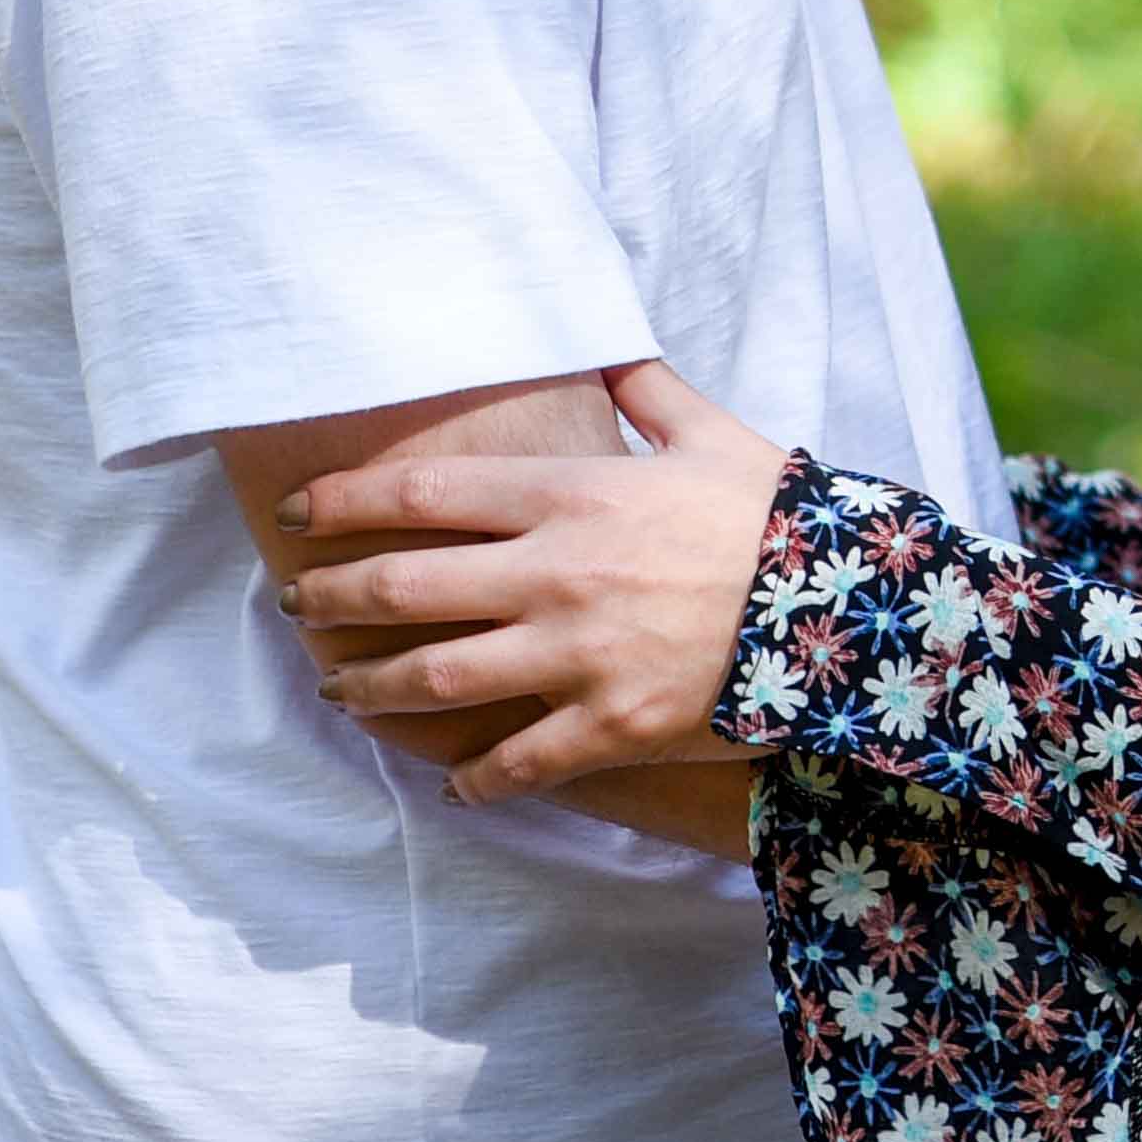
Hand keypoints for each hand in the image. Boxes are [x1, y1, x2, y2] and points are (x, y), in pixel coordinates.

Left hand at [278, 361, 790, 801]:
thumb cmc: (777, 517)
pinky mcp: (609, 726)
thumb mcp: (715, 436)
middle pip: (401, 588)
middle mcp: (556, 575)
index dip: (341, 503)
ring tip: (338, 688)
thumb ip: (648, 394)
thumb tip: (607, 356)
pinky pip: (517, 762)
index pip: (421, 494)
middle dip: (327, 598)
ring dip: (370, 686)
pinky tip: (452, 785)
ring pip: (434, 679)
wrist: (849, 611)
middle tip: (293, 604)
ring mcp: (577, 657)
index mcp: (571, 497)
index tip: (296, 514)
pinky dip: (475, 779)